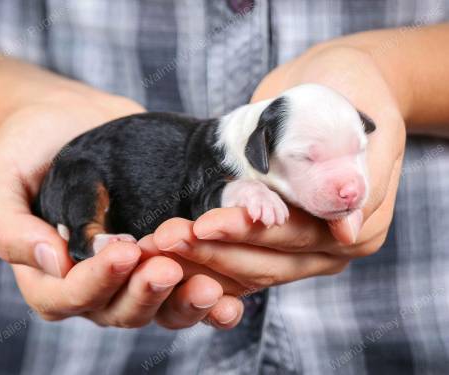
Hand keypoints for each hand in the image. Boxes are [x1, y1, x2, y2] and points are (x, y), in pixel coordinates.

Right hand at [0, 89, 236, 327]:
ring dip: (183, 302)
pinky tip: (231, 298)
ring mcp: (133, 271)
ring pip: (159, 307)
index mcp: (49, 274)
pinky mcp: (165, 253)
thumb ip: (9, 228)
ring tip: (210, 288)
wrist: (68, 118)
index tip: (123, 251)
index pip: (68, 296)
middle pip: (119, 310)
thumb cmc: (25, 148)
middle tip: (169, 268)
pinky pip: (187, 286)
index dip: (95, 282)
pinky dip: (211, 297)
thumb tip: (51, 260)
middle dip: (146, 293)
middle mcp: (93, 282)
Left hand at [141, 46, 404, 296]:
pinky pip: (238, 266)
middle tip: (164, 238)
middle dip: (212, 252)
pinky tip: (171, 251)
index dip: (247, 233)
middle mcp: (333, 249)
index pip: (297, 237)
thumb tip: (347, 229)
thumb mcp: (350, 116)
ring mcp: (305, 252)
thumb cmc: (348, 87)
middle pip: (267, 262)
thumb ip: (349, 171)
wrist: (338, 84)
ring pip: (248, 271)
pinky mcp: (278, 247)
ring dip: (200, 260)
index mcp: (362, 225)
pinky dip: (205, 261)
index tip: (202, 225)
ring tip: (156, 244)